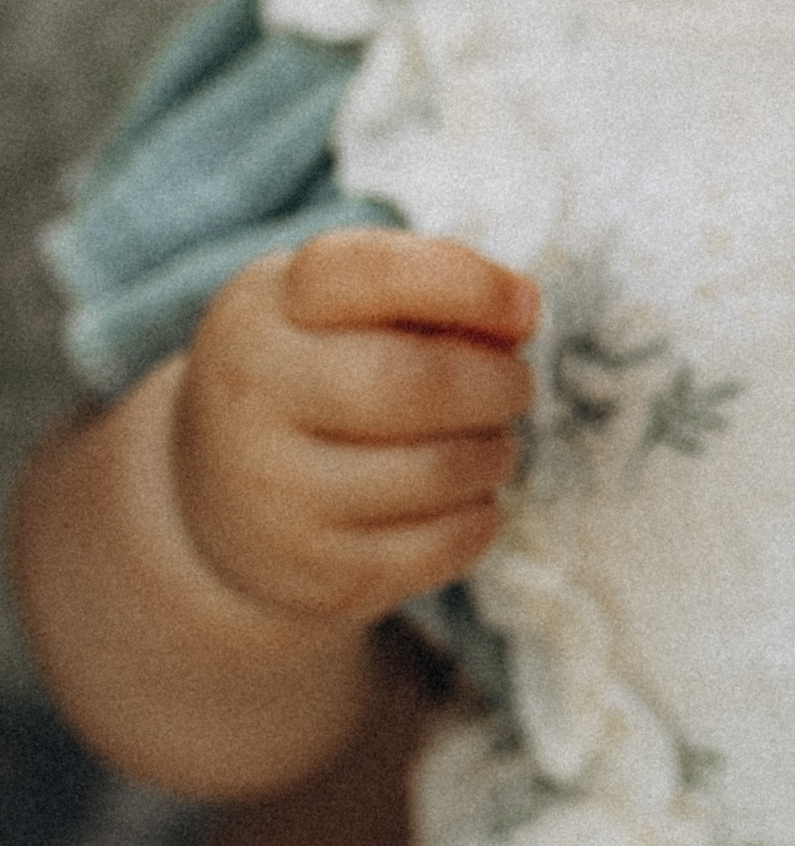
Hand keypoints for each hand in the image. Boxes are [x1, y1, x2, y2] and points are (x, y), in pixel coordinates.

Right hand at [172, 228, 538, 629]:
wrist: (217, 504)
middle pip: (418, 383)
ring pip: (440, 469)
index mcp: (264, 312)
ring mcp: (278, 494)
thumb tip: (524, 308)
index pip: (374, 274)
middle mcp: (253, 397)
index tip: (526, 306)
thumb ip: (425, 287)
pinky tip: (464, 498)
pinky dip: (480, 515)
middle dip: (499, 383)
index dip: (470, 283)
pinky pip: (444, 543)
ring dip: (495, 451)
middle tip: (515, 386)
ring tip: (487, 441)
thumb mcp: (335, 310)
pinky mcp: (319, 571)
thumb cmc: (311, 379)